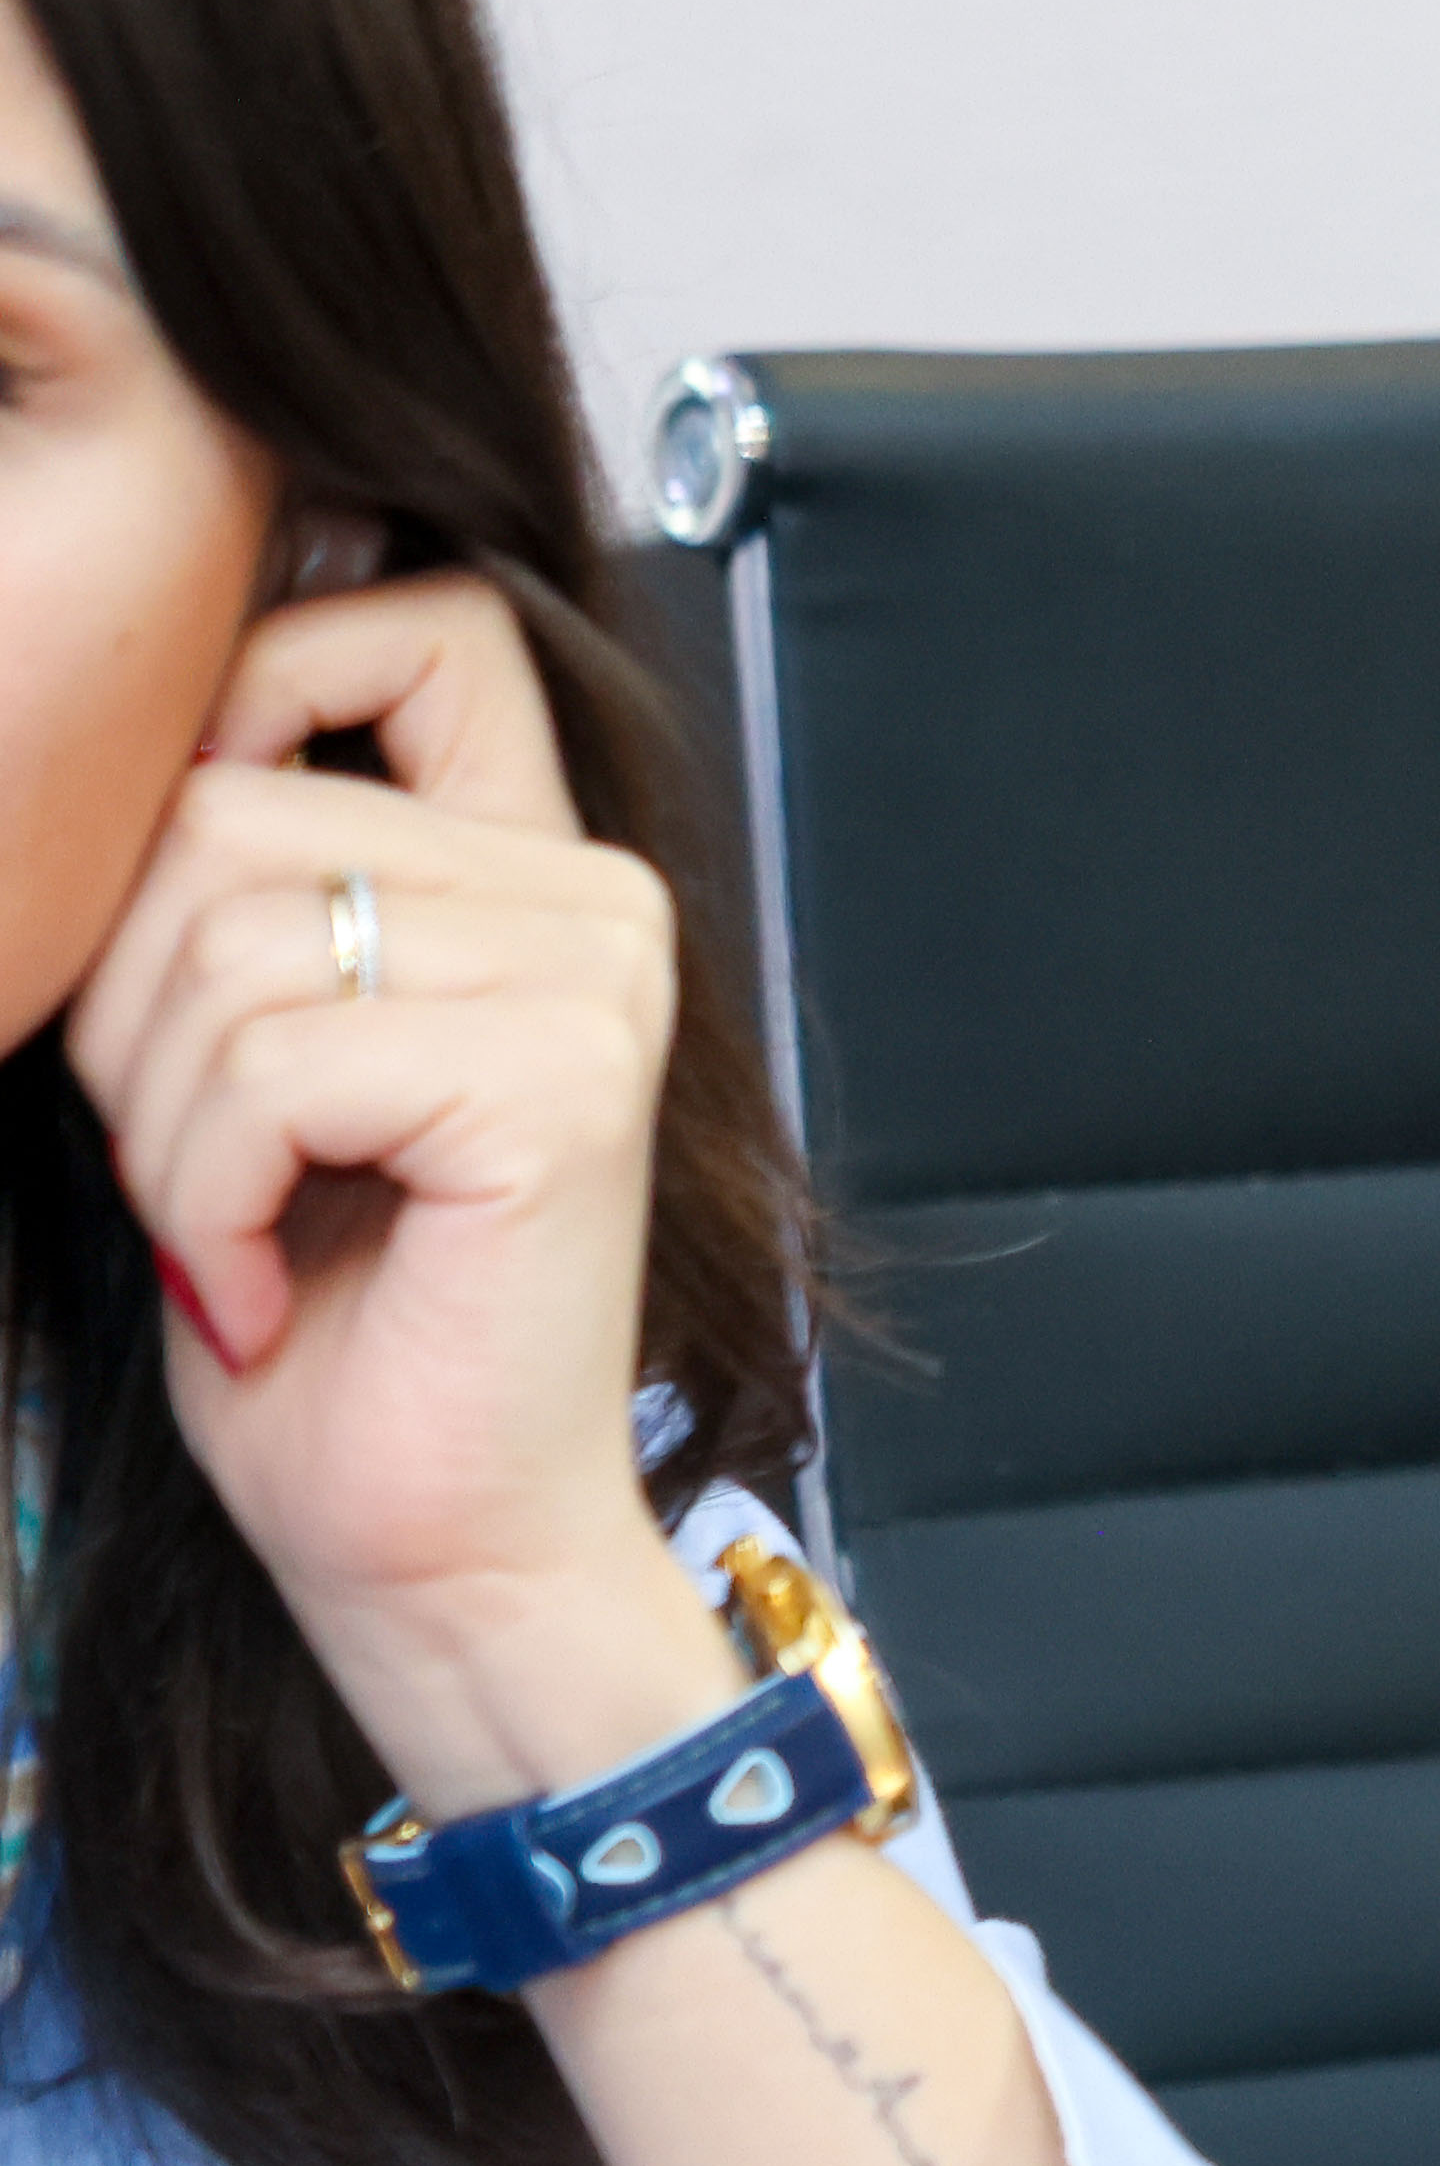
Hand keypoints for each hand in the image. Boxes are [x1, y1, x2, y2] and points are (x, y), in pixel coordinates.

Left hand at [58, 572, 730, 1809]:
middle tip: (196, 1166)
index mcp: (538, 870)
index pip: (419, 626)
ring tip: (236, 1233)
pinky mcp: (562, 1087)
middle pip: (217, 805)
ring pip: (220, 942)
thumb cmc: (324, 1318)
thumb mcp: (253, 1052)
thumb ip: (241, 888)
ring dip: (157, 1127)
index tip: (181, 882)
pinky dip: (202, 1197)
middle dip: (124, 1008)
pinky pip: (273, 1066)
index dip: (256, 680)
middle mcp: (595, 900)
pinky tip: (262, 1284)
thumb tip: (117, 745)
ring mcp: (597, 983)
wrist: (429, 1540)